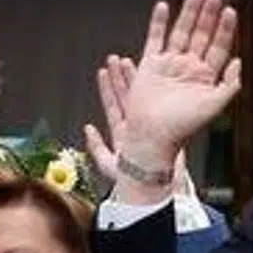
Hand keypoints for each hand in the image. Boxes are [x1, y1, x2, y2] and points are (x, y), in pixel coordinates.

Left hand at [86, 55, 192, 195]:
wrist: (157, 193)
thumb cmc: (135, 186)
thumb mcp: (110, 167)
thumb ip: (96, 148)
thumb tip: (88, 128)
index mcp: (123, 135)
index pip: (113, 107)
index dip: (107, 90)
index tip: (103, 72)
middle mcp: (136, 129)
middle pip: (126, 98)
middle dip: (121, 78)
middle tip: (115, 59)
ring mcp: (150, 128)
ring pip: (141, 100)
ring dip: (135, 82)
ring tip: (129, 62)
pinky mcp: (164, 130)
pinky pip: (159, 107)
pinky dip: (155, 95)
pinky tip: (155, 80)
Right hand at [119, 0, 239, 173]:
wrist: (152, 136)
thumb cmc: (182, 127)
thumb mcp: (213, 107)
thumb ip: (229, 86)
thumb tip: (238, 62)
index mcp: (205, 77)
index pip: (218, 46)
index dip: (224, 29)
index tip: (230, 10)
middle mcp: (188, 68)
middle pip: (201, 34)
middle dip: (208, 14)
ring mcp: (169, 64)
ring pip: (181, 32)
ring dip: (188, 12)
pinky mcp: (149, 65)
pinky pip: (154, 38)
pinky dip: (158, 22)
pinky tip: (163, 6)